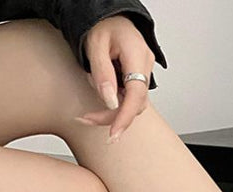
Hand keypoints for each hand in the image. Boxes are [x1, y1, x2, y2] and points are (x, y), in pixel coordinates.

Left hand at [75, 15, 155, 142]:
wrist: (108, 15)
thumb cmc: (102, 24)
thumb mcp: (95, 45)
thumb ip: (102, 74)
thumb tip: (111, 102)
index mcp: (137, 55)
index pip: (136, 94)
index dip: (125, 117)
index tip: (114, 134)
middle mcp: (145, 65)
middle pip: (135, 103)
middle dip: (112, 116)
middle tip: (87, 119)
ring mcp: (144, 72)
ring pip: (132, 103)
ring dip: (112, 112)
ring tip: (90, 114)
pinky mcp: (138, 77)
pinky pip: (129, 97)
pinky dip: (115, 104)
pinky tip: (101, 100)